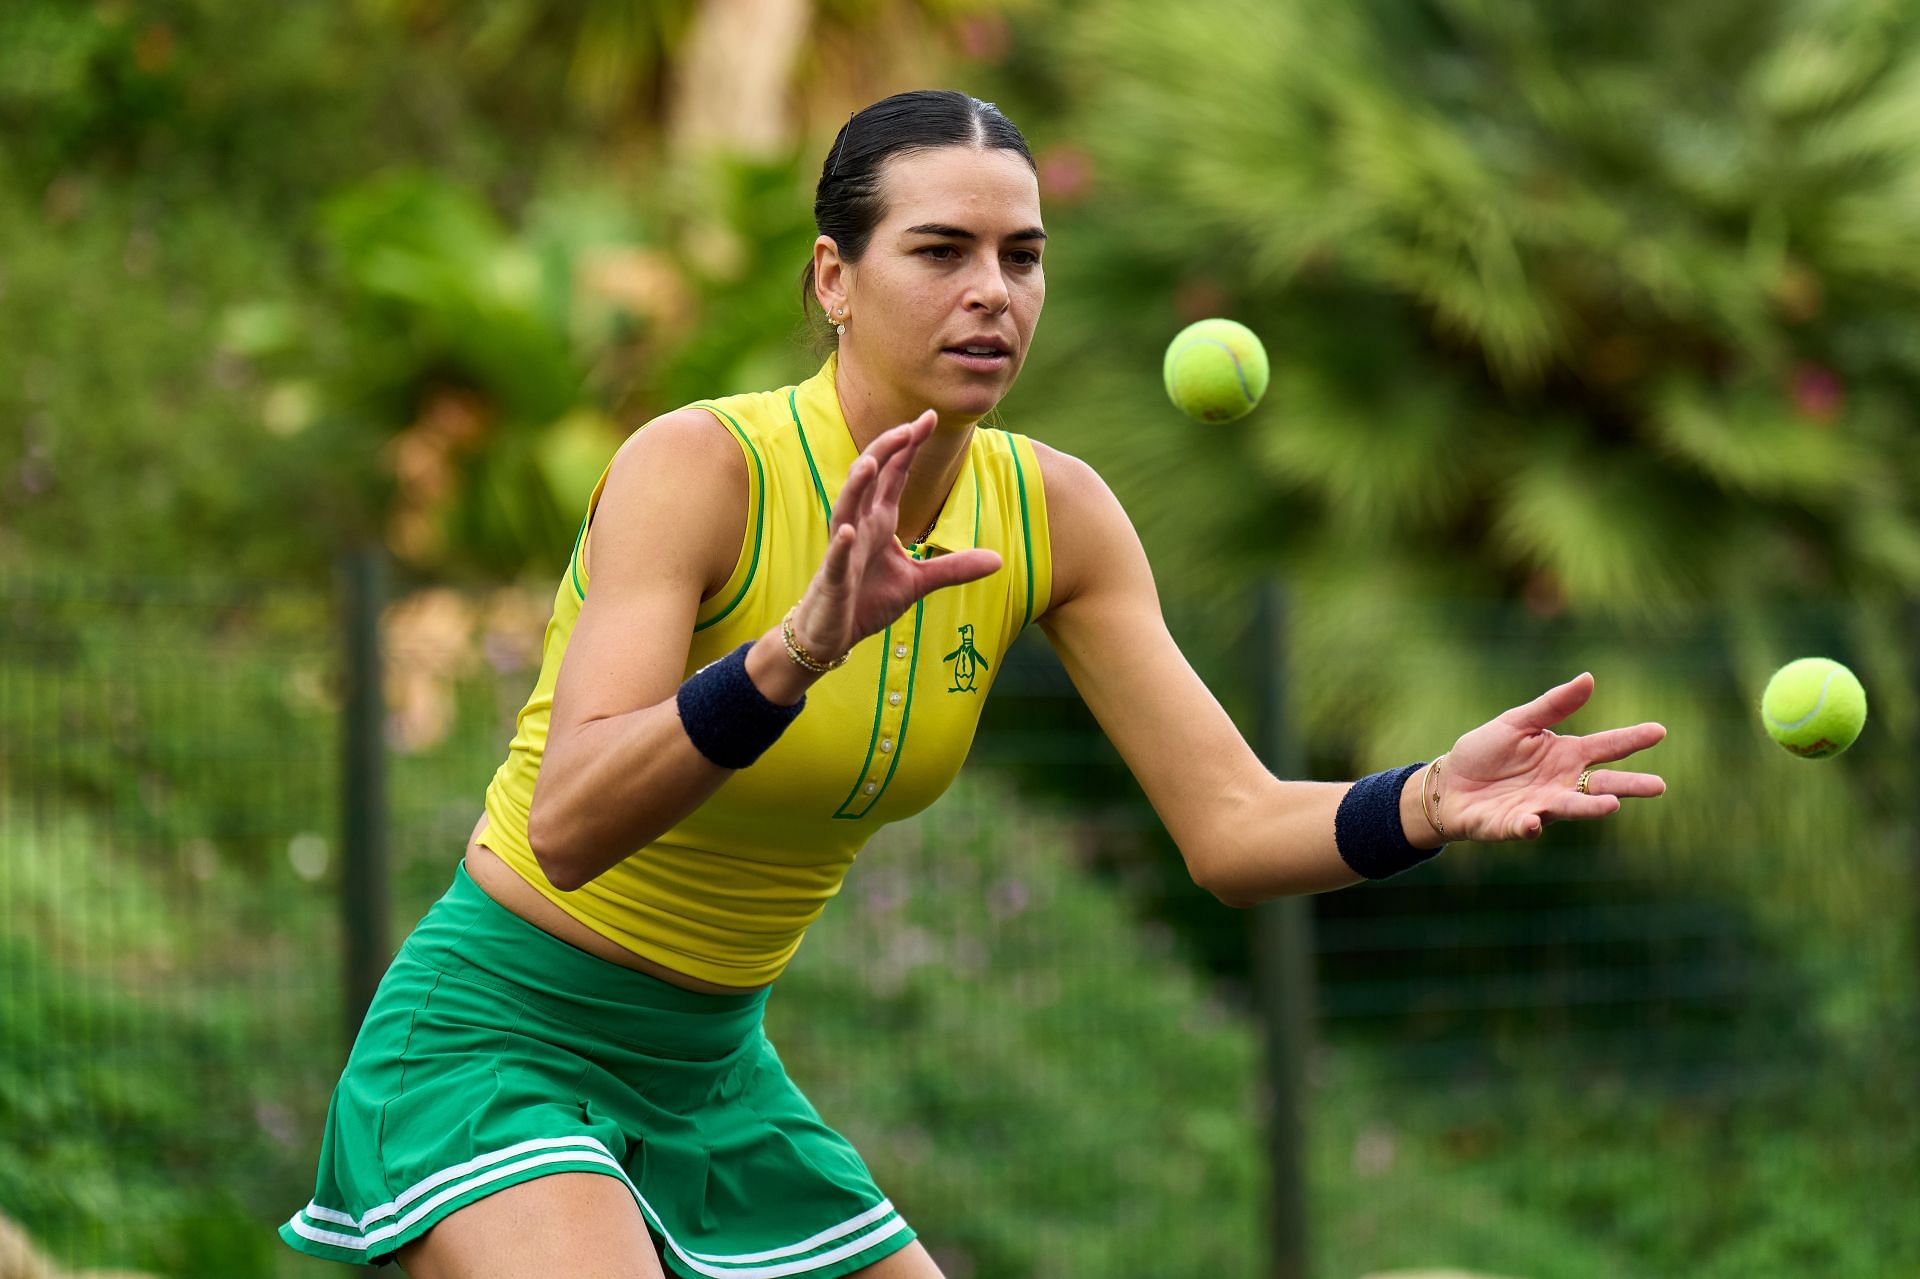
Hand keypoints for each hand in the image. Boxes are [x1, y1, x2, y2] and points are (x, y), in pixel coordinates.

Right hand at [790, 410, 1002, 661]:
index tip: (930, 417)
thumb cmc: (869, 599)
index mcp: (879, 521)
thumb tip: (999, 560)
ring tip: (871, 464)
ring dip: (856, 486)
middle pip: (870, 479)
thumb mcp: (919, 582)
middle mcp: (858, 526)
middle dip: (887, 451)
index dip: (910, 445)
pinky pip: (835, 558)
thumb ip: (954, 567)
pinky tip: (845, 531)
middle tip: (909, 427)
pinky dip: (839, 544)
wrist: (833, 633)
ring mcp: (843, 550)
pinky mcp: (833, 579)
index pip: (895, 474)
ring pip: (846, 509)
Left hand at [1439, 672, 1666, 841]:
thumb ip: (1553, 705)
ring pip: (1571, 808)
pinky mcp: (1513, 824)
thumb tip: (1589, 678)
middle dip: (1629, 786)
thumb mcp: (1518, 722)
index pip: (1605, 746)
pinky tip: (1533, 821)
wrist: (1450, 784)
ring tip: (1611, 806)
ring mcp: (1540, 806)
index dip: (1631, 739)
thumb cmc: (1486, 752)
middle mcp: (1561, 784)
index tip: (1659, 731)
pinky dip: (1529, 825)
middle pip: (1601, 785)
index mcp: (1565, 756)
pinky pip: (1524, 826)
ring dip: (1590, 808)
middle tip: (1658, 786)